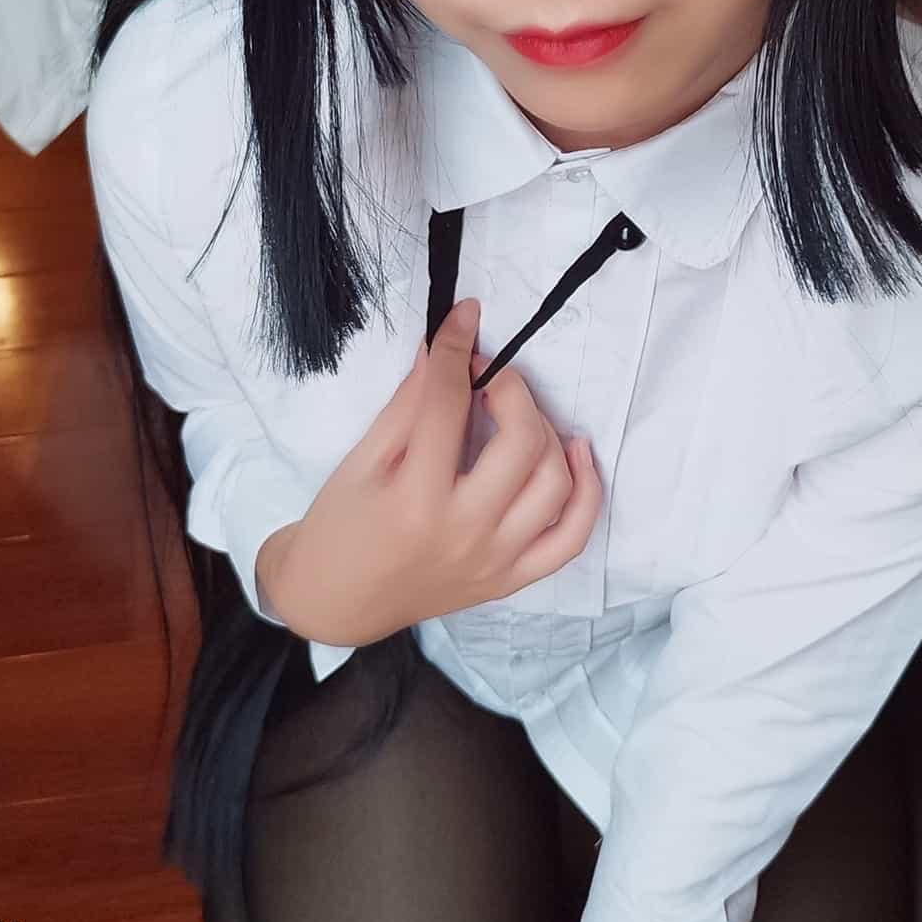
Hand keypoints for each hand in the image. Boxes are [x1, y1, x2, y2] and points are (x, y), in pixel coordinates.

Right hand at [260, 296, 602, 646]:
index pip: (449, 406)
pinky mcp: (510, 580)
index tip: (465, 320)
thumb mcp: (361, 460)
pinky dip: (586, 492)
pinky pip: (570, 538)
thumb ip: (408, 404)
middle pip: (521, 443)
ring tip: (520, 413)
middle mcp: (464, 533)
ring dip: (549, 432)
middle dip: (511, 389)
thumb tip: (444, 348)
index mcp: (415, 500)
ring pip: (555, 485)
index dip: (458, 350)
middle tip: (488, 376)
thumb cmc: (339, 527)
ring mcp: (495, 562)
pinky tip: (577, 453)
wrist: (335, 601)